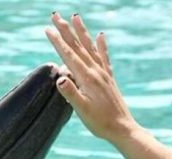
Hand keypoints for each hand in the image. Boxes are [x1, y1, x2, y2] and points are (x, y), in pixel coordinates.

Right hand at [45, 13, 138, 142]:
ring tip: (76, 17)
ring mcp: (104, 74)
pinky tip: (101, 35)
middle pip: (78, 47)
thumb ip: (71, 94)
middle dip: (66, 30)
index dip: (57, 42)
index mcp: (87, 78)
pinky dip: (102, 45)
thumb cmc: (101, 123)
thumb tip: (60, 78)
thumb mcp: (82, 111)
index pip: (69, 55)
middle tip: (55, 15)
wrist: (123, 129)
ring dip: (82, 32)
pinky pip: (104, 58)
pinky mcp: (109, 79)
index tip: (47, 29)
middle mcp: (96, 72)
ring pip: (90, 48)